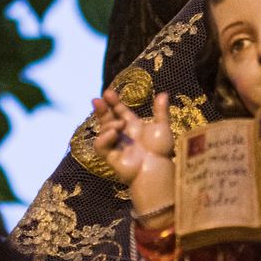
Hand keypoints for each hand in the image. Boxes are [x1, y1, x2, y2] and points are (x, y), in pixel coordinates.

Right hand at [93, 89, 175, 224]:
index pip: (119, 111)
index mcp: (133, 126)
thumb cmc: (161, 150)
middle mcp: (122, 134)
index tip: (108, 93)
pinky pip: (100, 146)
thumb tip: (163, 93)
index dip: (113, 102)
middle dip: (101, 109)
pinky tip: (113, 133)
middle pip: (107, 119)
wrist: (157, 167)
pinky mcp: (110, 156)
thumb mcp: (162, 127)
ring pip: (103, 131)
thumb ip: (161, 111)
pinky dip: (104, 138)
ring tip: (120, 124)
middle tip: (96, 100)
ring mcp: (115, 145)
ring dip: (108, 124)